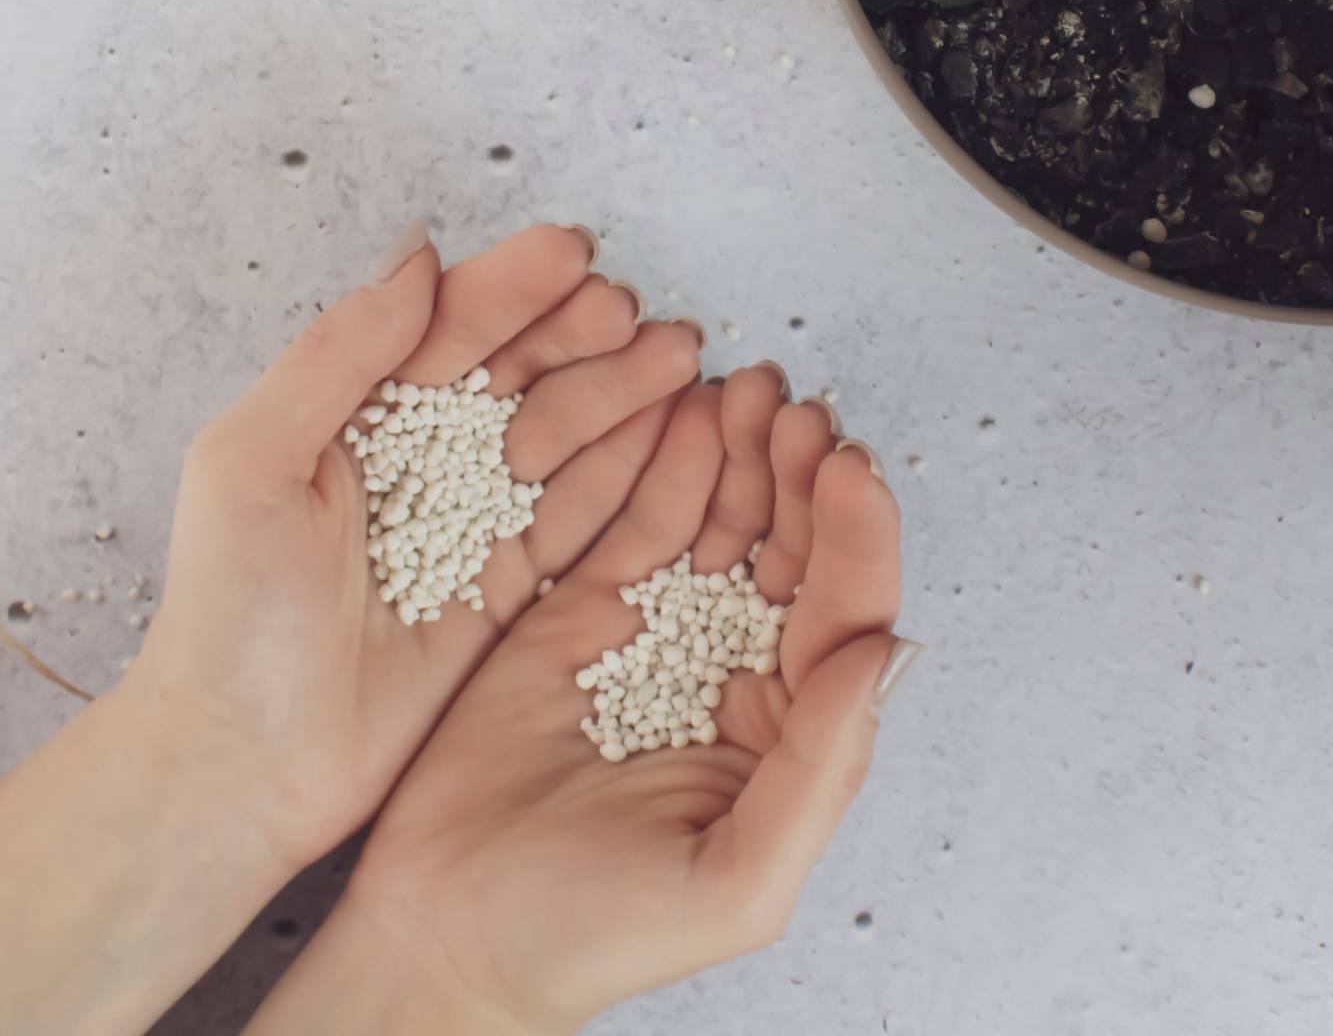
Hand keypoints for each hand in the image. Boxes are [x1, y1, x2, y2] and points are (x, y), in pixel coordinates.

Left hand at [126, 221, 701, 873]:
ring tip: (676, 355)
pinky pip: (583, 516)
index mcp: (356, 413)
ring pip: (566, 435)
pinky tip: (674, 429)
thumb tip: (416, 254)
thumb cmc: (224, 616)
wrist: (241, 766)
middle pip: (522, 373)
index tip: (570, 255)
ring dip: (624, 389)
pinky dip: (632, 470)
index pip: (448, 328)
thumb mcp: (248, 462)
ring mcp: (473, 522)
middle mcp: (423, 458)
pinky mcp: (513, 589)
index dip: (511, 288)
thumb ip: (335, 355)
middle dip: (583, 333)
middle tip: (632, 313)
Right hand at [249, 365, 912, 1035]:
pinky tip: (681, 409)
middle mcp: (740, 668)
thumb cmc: (595, 936)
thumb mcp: (738, 883)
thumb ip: (823, 769)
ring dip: (743, 447)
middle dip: (800, 469)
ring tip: (746, 392)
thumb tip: (884, 653)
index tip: (847, 469)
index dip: (855, 535)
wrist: (447, 940)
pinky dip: (664, 457)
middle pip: (794, 544)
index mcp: (793, 730)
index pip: (845, 610)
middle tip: (792, 410)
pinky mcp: (582, 608)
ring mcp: (662, 629)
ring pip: (724, 515)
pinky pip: (638, 517)